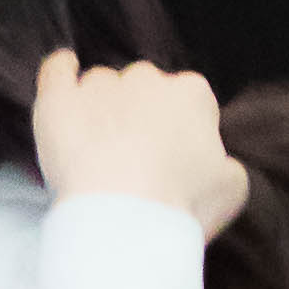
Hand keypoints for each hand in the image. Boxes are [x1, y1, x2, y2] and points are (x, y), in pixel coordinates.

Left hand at [31, 51, 246, 238]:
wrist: (123, 219)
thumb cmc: (181, 205)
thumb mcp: (230, 188)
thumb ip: (223, 163)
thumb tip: (215, 161)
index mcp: (192, 95)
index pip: (188, 103)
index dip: (179, 131)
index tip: (170, 159)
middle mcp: (147, 80)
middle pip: (143, 90)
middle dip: (139, 117)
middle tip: (132, 160)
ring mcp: (100, 86)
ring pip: (101, 85)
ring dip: (100, 108)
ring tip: (95, 150)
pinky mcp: (60, 99)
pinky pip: (57, 70)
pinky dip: (60, 69)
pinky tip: (63, 70)